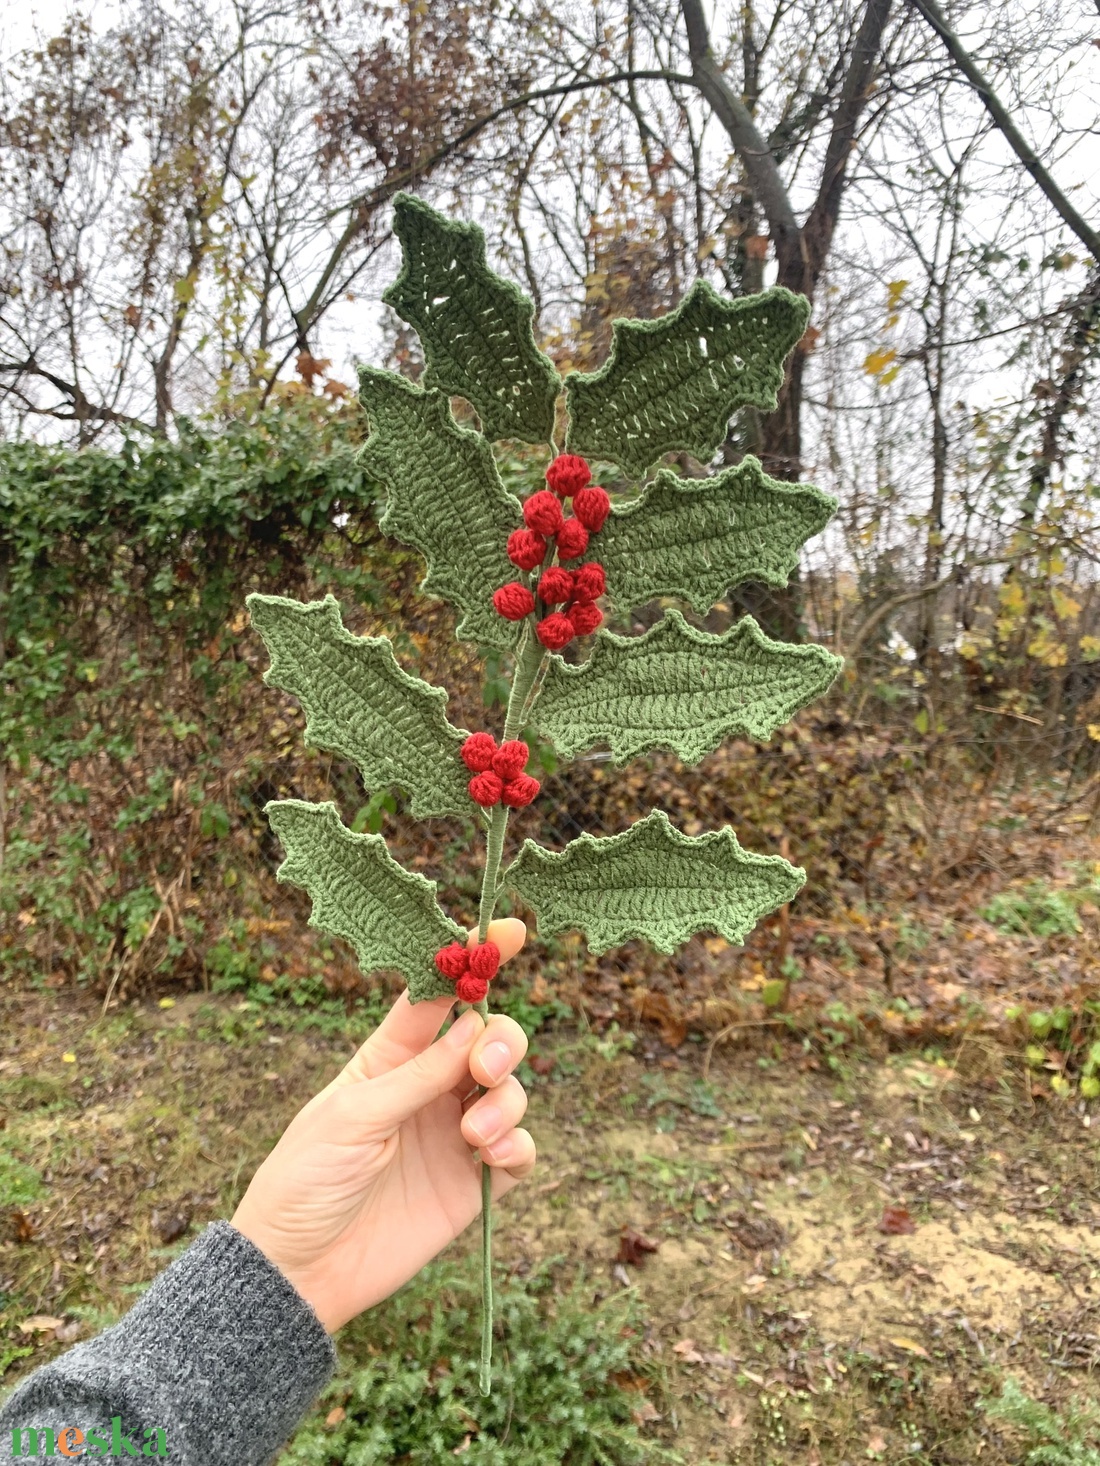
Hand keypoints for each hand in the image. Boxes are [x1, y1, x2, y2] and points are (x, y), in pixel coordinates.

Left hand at [232, 918, 533, 1332]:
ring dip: (506, 1100)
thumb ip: (418, 1074)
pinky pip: (519, 1149)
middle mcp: (429, 1086)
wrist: (301, 1272)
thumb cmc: (306, 1181)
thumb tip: (473, 1026)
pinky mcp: (473, 1183)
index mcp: (389, 1056)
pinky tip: (493, 1160)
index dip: (473, 959)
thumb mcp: (354, 1117)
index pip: (437, 995)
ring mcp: (453, 1133)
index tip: (509, 930)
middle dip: (501, 1039)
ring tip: (474, 1136)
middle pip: (489, 1036)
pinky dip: (518, 1146)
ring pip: (510, 1088)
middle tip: (484, 1067)